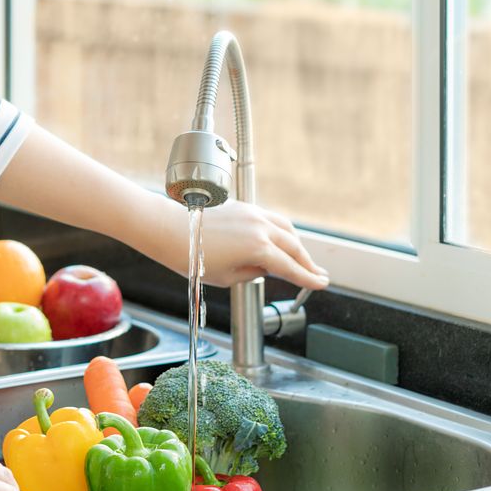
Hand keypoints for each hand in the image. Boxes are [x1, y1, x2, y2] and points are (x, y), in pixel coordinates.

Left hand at [194, 200, 329, 288]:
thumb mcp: (226, 277)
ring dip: (297, 245)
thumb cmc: (192, 257)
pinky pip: (271, 219)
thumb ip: (252, 273)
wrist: (169, 230)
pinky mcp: (243, 207)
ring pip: (286, 229)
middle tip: (318, 274)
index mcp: (257, 248)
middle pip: (294, 247)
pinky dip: (282, 231)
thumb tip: (266, 268)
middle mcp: (259, 228)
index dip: (307, 278)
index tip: (321, 284)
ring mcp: (252, 214)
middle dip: (307, 263)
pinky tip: (282, 240)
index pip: (290, 267)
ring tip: (303, 259)